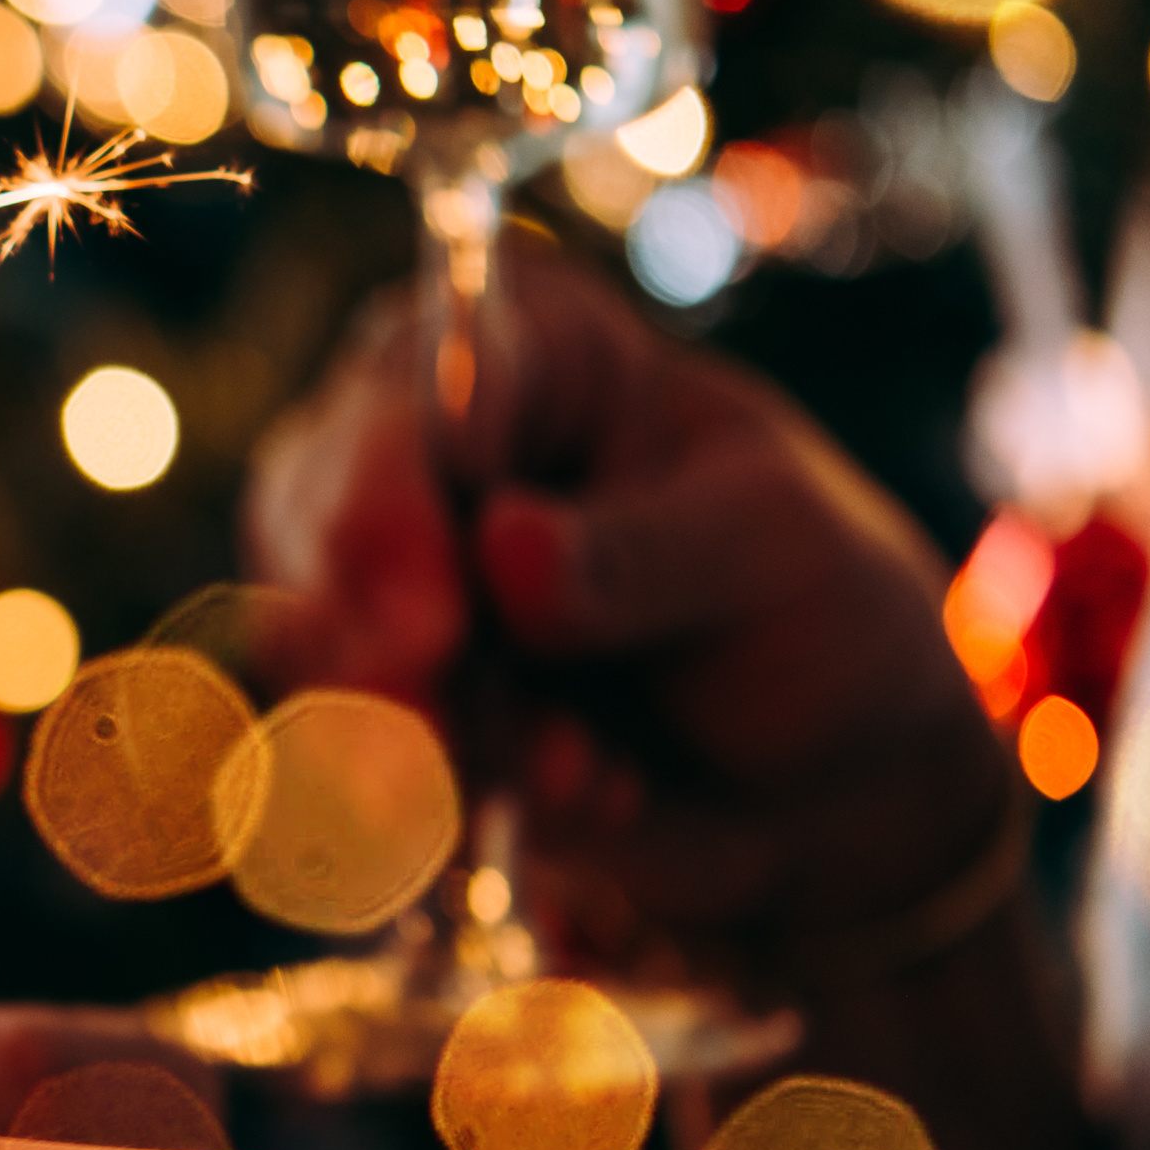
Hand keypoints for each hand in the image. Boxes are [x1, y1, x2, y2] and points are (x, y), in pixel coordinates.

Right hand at [247, 253, 1011, 968]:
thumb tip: (505, 547)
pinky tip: (595, 795)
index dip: (388, 499)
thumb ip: (644, 553)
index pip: (415, 386)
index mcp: (535, 352)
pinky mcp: (390, 705)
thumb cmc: (815, 609)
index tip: (421, 621)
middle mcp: (433, 451)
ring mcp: (393, 585)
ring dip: (440, 735)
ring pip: (324, 650)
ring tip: (586, 771)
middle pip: (321, 516)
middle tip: (429, 733)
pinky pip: (361, 757)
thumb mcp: (770, 550)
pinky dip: (461, 797)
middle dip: (364, 640)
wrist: (829, 779)